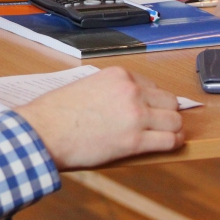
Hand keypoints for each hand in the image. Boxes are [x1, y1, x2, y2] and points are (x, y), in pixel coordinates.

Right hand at [14, 67, 183, 170]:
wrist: (44, 131)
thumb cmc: (56, 111)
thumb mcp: (86, 85)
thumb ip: (109, 90)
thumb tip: (122, 101)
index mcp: (118, 75)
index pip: (151, 85)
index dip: (151, 99)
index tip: (149, 107)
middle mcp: (131, 91)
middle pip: (169, 100)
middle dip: (166, 111)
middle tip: (159, 121)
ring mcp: (136, 116)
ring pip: (175, 120)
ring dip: (173, 127)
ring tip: (167, 134)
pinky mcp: (136, 142)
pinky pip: (170, 140)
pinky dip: (174, 143)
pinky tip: (171, 143)